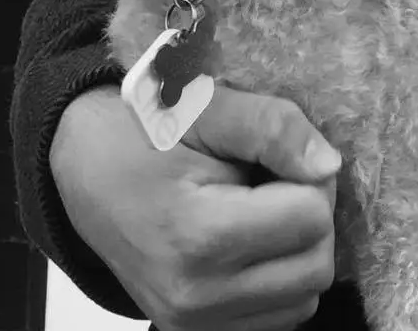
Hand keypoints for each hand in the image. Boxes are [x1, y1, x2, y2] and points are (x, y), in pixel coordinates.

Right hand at [50, 82, 341, 330]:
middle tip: (273, 180)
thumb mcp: (207, 108)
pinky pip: (275, 320)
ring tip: (257, 210)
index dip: (309, 175)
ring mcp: (194, 325)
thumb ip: (272, 127)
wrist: (87, 171)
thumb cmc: (146, 131)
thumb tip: (330, 166)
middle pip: (316, 266)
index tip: (276, 157)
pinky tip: (248, 243)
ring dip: (297, 252)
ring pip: (303, 300)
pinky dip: (278, 281)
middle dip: (311, 216)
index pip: (312, 217)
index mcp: (199, 237)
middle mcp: (197, 298)